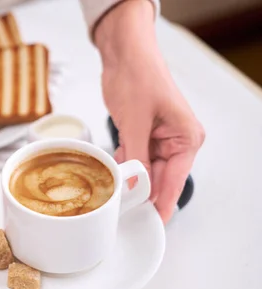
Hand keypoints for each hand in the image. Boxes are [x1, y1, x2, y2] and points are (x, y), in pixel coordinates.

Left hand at [95, 0, 204, 222]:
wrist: (124, 55)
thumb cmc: (138, 78)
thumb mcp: (135, 122)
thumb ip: (135, 158)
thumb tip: (132, 188)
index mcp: (186, 138)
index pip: (174, 181)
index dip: (161, 204)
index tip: (153, 223)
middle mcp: (176, 141)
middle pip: (159, 179)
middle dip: (141, 193)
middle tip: (123, 211)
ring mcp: (159, 139)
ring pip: (144, 171)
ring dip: (129, 179)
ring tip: (114, 192)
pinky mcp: (142, 135)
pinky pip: (133, 159)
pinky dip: (123, 165)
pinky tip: (112, 169)